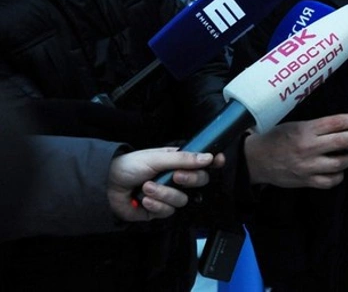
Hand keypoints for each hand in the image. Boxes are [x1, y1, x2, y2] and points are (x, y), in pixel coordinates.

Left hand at [108, 148, 224, 221]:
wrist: (106, 185)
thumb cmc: (130, 166)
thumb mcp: (157, 158)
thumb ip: (184, 158)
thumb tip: (208, 157)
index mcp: (178, 162)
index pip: (202, 163)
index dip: (213, 162)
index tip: (218, 161)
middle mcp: (176, 178)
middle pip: (198, 182)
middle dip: (188, 180)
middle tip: (175, 177)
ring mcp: (168, 195)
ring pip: (182, 200)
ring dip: (163, 194)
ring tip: (147, 187)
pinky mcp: (158, 211)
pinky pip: (167, 211)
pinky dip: (155, 205)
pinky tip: (143, 199)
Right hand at [244, 114, 347, 187]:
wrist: (255, 159)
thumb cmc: (276, 138)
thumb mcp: (296, 125)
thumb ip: (318, 126)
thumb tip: (344, 126)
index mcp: (306, 130)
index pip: (338, 123)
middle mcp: (309, 148)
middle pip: (345, 142)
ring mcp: (308, 166)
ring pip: (341, 164)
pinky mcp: (306, 181)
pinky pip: (331, 181)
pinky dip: (339, 175)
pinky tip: (338, 169)